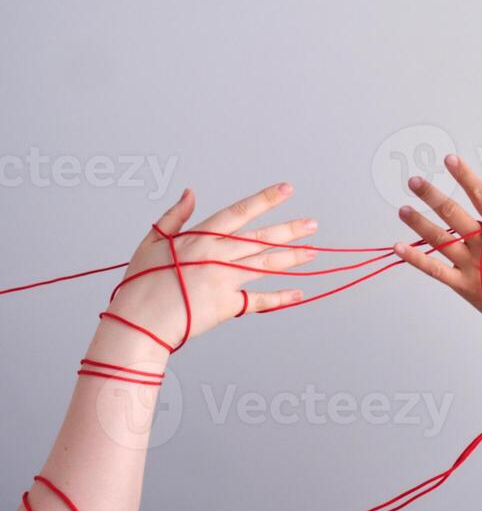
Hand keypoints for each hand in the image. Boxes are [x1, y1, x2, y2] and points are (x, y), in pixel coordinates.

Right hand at [106, 183, 316, 346]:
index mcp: (201, 237)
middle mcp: (218, 256)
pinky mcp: (227, 305)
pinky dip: (279, 298)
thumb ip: (175, 216)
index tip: (286, 189)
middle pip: (262, 239)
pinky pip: (259, 301)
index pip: (240, 212)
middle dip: (290, 230)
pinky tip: (298, 293)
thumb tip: (190, 192)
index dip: (265, 199)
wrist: (139, 322)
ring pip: (266, 265)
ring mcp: (225, 280)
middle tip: (313, 224)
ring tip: (313, 252)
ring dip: (292, 258)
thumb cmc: (141, 282)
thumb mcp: (152, 241)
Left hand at [394, 155, 481, 343]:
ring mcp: (473, 266)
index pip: (481, 195)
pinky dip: (416, 259)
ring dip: (419, 222)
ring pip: (440, 239)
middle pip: (453, 213)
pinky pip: (435, 270)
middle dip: (432, 195)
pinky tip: (399, 248)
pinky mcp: (465, 286)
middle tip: (414, 181)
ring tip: (403, 209)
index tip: (450, 160)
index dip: (464, 176)